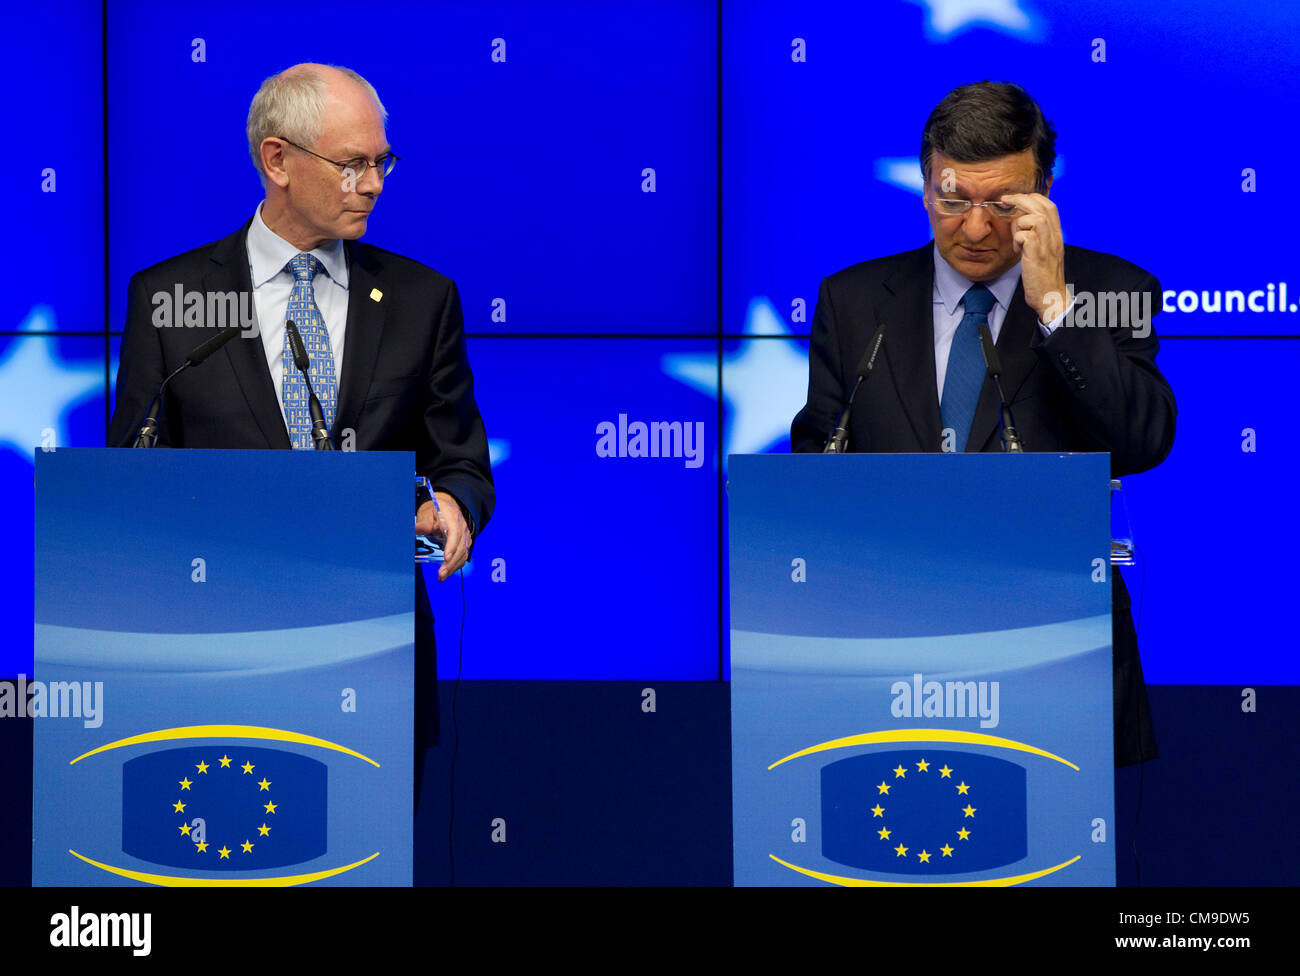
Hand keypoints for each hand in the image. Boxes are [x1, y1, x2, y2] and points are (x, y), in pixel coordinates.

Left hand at [416, 491, 469, 580]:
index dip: (452, 546)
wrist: (448, 506)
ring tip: (442, 577)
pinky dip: (456, 566)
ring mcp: (465, 536)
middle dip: (451, 563)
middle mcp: (462, 528)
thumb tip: (415, 530)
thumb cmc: (437, 509)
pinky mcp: (464, 543)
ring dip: (453, 567)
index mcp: (453, 518)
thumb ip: (423, 523)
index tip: (446, 557)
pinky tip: (447, 573)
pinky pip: (463, 556)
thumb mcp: (427, 512)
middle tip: (440, 574)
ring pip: (463, 554)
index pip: (455, 533)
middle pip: (460, 548)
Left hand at [1001, 192, 1068, 322]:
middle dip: (1021, 199)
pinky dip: (1017, 239)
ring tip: (1017, 239)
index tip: (1014, 198)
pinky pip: (1025, 236)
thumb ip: (1037, 235)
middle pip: (1042, 206)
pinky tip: (1017, 250)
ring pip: (1034, 218)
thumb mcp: (1043, 250)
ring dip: (1019, 223)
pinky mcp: (1037, 255)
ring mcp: (1047, 245)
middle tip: (1005, 201)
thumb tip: (1021, 222)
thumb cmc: (1043, 275)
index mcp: (1056, 234)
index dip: (1032, 197)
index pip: (1049, 205)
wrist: (1050, 296)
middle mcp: (1054, 236)